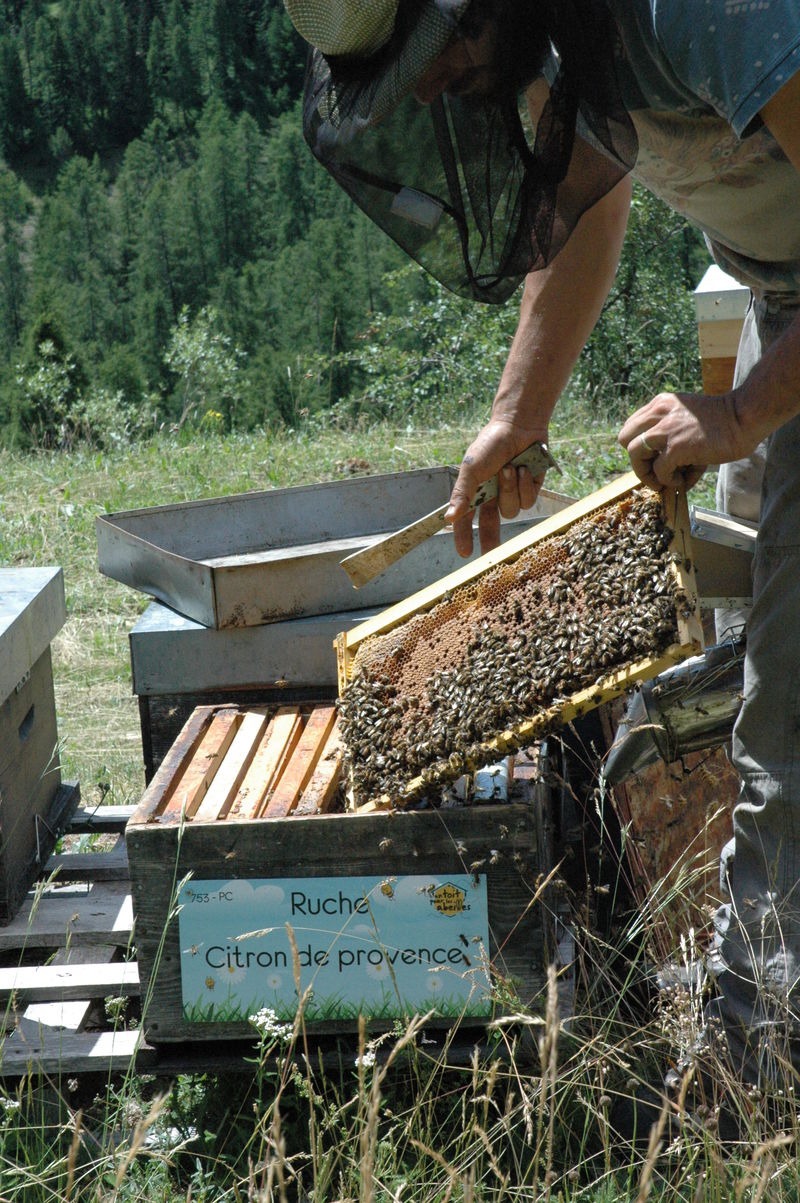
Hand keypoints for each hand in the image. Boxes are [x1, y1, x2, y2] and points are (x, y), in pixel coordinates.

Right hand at [445, 417, 547, 555]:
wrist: (519, 426)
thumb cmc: (490, 444)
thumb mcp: (472, 468)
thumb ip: (461, 494)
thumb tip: (448, 518)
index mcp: (475, 491)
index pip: (466, 519)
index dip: (464, 536)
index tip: (464, 553)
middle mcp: (493, 495)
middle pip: (490, 525)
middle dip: (490, 540)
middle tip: (490, 555)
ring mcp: (512, 493)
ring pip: (510, 510)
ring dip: (509, 489)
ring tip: (509, 467)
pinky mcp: (530, 489)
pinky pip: (527, 500)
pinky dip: (524, 484)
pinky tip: (523, 467)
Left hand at [617, 391, 755, 490]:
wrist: (744, 417)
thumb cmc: (721, 421)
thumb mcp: (686, 416)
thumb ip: (669, 432)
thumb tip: (659, 463)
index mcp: (660, 403)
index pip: (631, 427)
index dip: (639, 446)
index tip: (655, 458)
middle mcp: (658, 412)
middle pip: (625, 440)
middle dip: (638, 459)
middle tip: (657, 470)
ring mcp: (665, 430)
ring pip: (634, 455)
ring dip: (648, 473)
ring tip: (667, 480)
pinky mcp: (676, 447)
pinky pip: (659, 471)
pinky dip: (669, 481)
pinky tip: (684, 481)